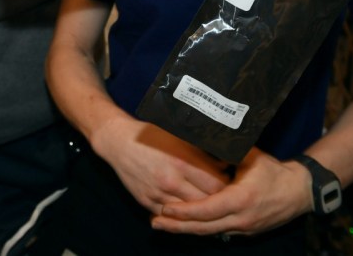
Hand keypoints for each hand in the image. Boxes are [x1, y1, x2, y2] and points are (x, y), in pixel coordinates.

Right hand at [93, 116, 230, 215]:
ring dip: (201, 209)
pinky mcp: (148, 202)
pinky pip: (171, 217)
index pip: (217, 184)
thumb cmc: (152, 136)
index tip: (232, 181)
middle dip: (219, 200)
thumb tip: (225, 161)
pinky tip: (190, 209)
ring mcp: (159, 194)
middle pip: (207, 201)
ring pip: (190, 213)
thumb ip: (202, 151)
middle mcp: (171, 181)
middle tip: (225, 195)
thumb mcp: (180, 137)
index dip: (228, 185)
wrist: (119, 143)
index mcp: (183, 162)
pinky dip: (182, 215)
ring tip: (210, 203)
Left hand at [150, 148, 309, 235]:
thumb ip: (227, 149)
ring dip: (186, 230)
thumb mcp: (251, 157)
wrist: (300, 192)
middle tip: (154, 222)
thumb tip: (205, 134)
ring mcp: (243, 229)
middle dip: (177, 226)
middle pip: (203, 227)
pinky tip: (186, 225)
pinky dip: (201, 229)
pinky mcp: (245, 232)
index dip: (184, 211)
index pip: (206, 210)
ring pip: (209, 233)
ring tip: (163, 224)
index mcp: (240, 199)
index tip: (165, 207)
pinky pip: (219, 232)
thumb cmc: (275, 171)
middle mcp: (240, 218)